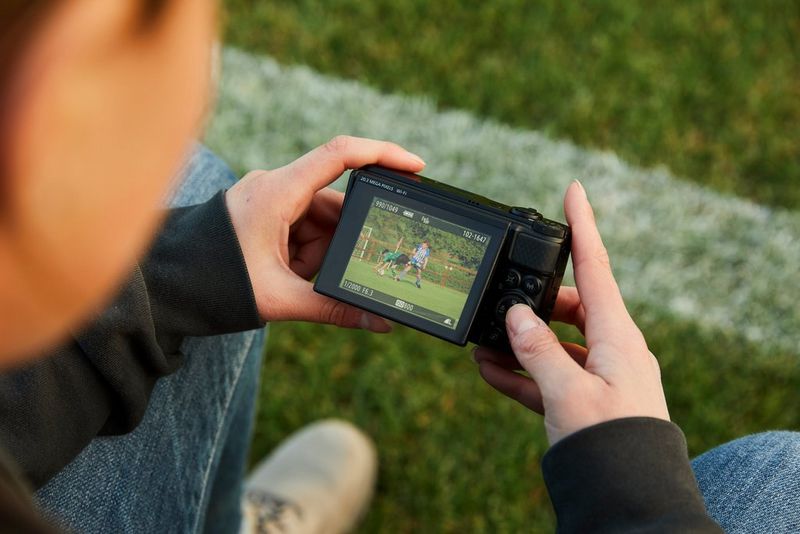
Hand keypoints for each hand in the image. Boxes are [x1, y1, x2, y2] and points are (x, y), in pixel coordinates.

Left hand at [225, 135, 424, 329]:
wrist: (167, 287)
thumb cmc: (216, 285)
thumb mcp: (280, 299)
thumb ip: (332, 309)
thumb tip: (379, 323)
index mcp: (278, 192)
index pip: (340, 155)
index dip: (382, 154)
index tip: (416, 167)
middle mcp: (276, 186)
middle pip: (333, 204)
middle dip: (335, 244)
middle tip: (311, 274)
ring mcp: (270, 199)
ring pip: (319, 221)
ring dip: (315, 254)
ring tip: (289, 280)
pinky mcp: (266, 213)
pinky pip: (302, 228)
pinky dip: (303, 254)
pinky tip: (285, 275)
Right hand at [474, 181, 668, 444]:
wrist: (627, 497)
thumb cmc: (608, 442)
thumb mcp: (567, 392)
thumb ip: (537, 350)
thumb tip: (515, 316)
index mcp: (617, 336)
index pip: (597, 266)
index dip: (583, 225)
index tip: (573, 189)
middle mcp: (611, 349)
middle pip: (569, 307)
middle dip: (531, 303)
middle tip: (499, 302)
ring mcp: (598, 375)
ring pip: (553, 344)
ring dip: (517, 344)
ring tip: (480, 347)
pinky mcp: (584, 401)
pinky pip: (548, 376)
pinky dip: (520, 373)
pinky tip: (489, 371)